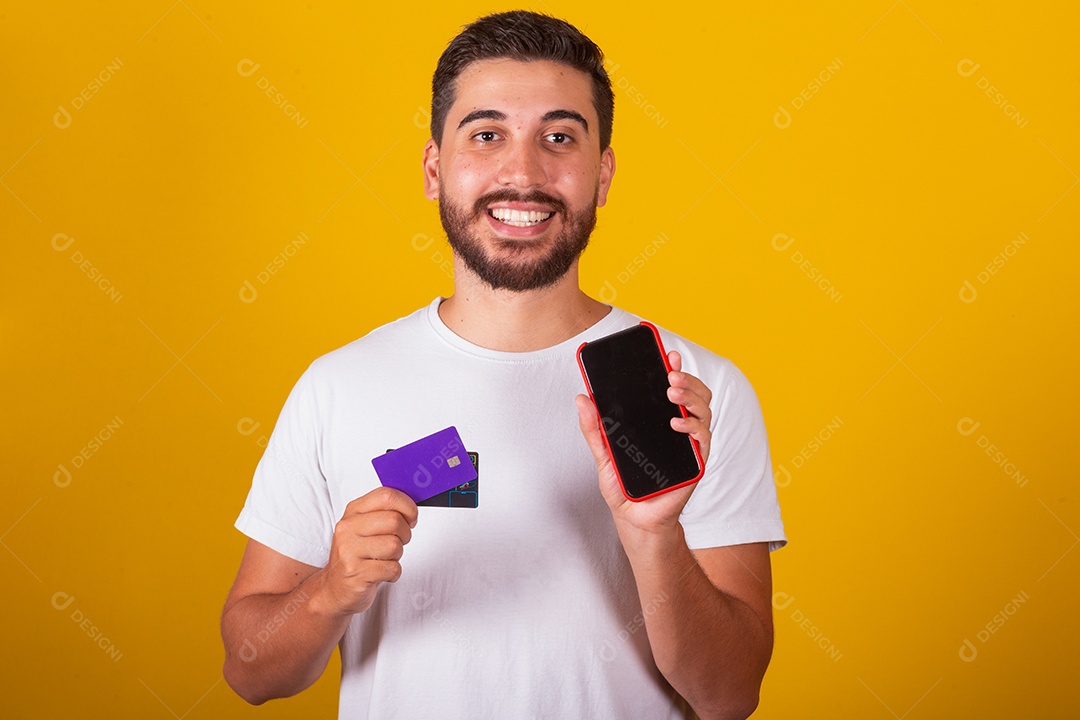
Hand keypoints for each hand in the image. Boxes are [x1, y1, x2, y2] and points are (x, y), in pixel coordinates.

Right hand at [314, 487, 417, 616]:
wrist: (334, 589)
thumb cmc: (356, 556)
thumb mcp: (365, 527)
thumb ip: (384, 512)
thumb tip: (412, 505)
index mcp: (353, 512)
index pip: (386, 495)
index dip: (407, 505)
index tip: (411, 516)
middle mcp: (348, 528)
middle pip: (394, 520)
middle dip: (405, 534)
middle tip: (398, 541)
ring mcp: (349, 551)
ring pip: (395, 545)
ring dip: (397, 555)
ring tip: (385, 559)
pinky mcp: (355, 573)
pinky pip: (392, 568)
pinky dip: (393, 573)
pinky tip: (382, 573)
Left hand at [575, 349, 712, 533]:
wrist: (635, 519)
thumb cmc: (625, 486)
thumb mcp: (602, 453)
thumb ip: (593, 428)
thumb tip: (582, 399)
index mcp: (659, 420)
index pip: (672, 388)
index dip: (674, 368)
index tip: (668, 354)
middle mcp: (679, 427)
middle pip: (693, 393)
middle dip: (685, 378)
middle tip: (670, 374)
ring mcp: (690, 444)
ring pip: (702, 409)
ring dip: (690, 396)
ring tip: (672, 391)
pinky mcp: (696, 462)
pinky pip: (703, 437)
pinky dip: (692, 426)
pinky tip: (677, 422)